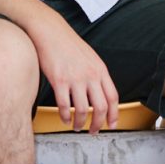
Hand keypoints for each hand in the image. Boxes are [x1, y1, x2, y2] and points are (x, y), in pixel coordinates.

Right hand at [26, 14, 118, 133]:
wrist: (51, 31)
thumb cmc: (68, 45)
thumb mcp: (90, 58)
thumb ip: (96, 74)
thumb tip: (100, 92)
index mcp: (100, 70)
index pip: (113, 97)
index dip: (114, 114)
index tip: (112, 124)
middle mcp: (90, 75)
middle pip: (100, 107)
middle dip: (98, 123)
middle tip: (93, 131)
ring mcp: (75, 78)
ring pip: (82, 109)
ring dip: (80, 123)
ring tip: (76, 127)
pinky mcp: (59, 80)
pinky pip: (64, 105)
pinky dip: (65, 116)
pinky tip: (64, 119)